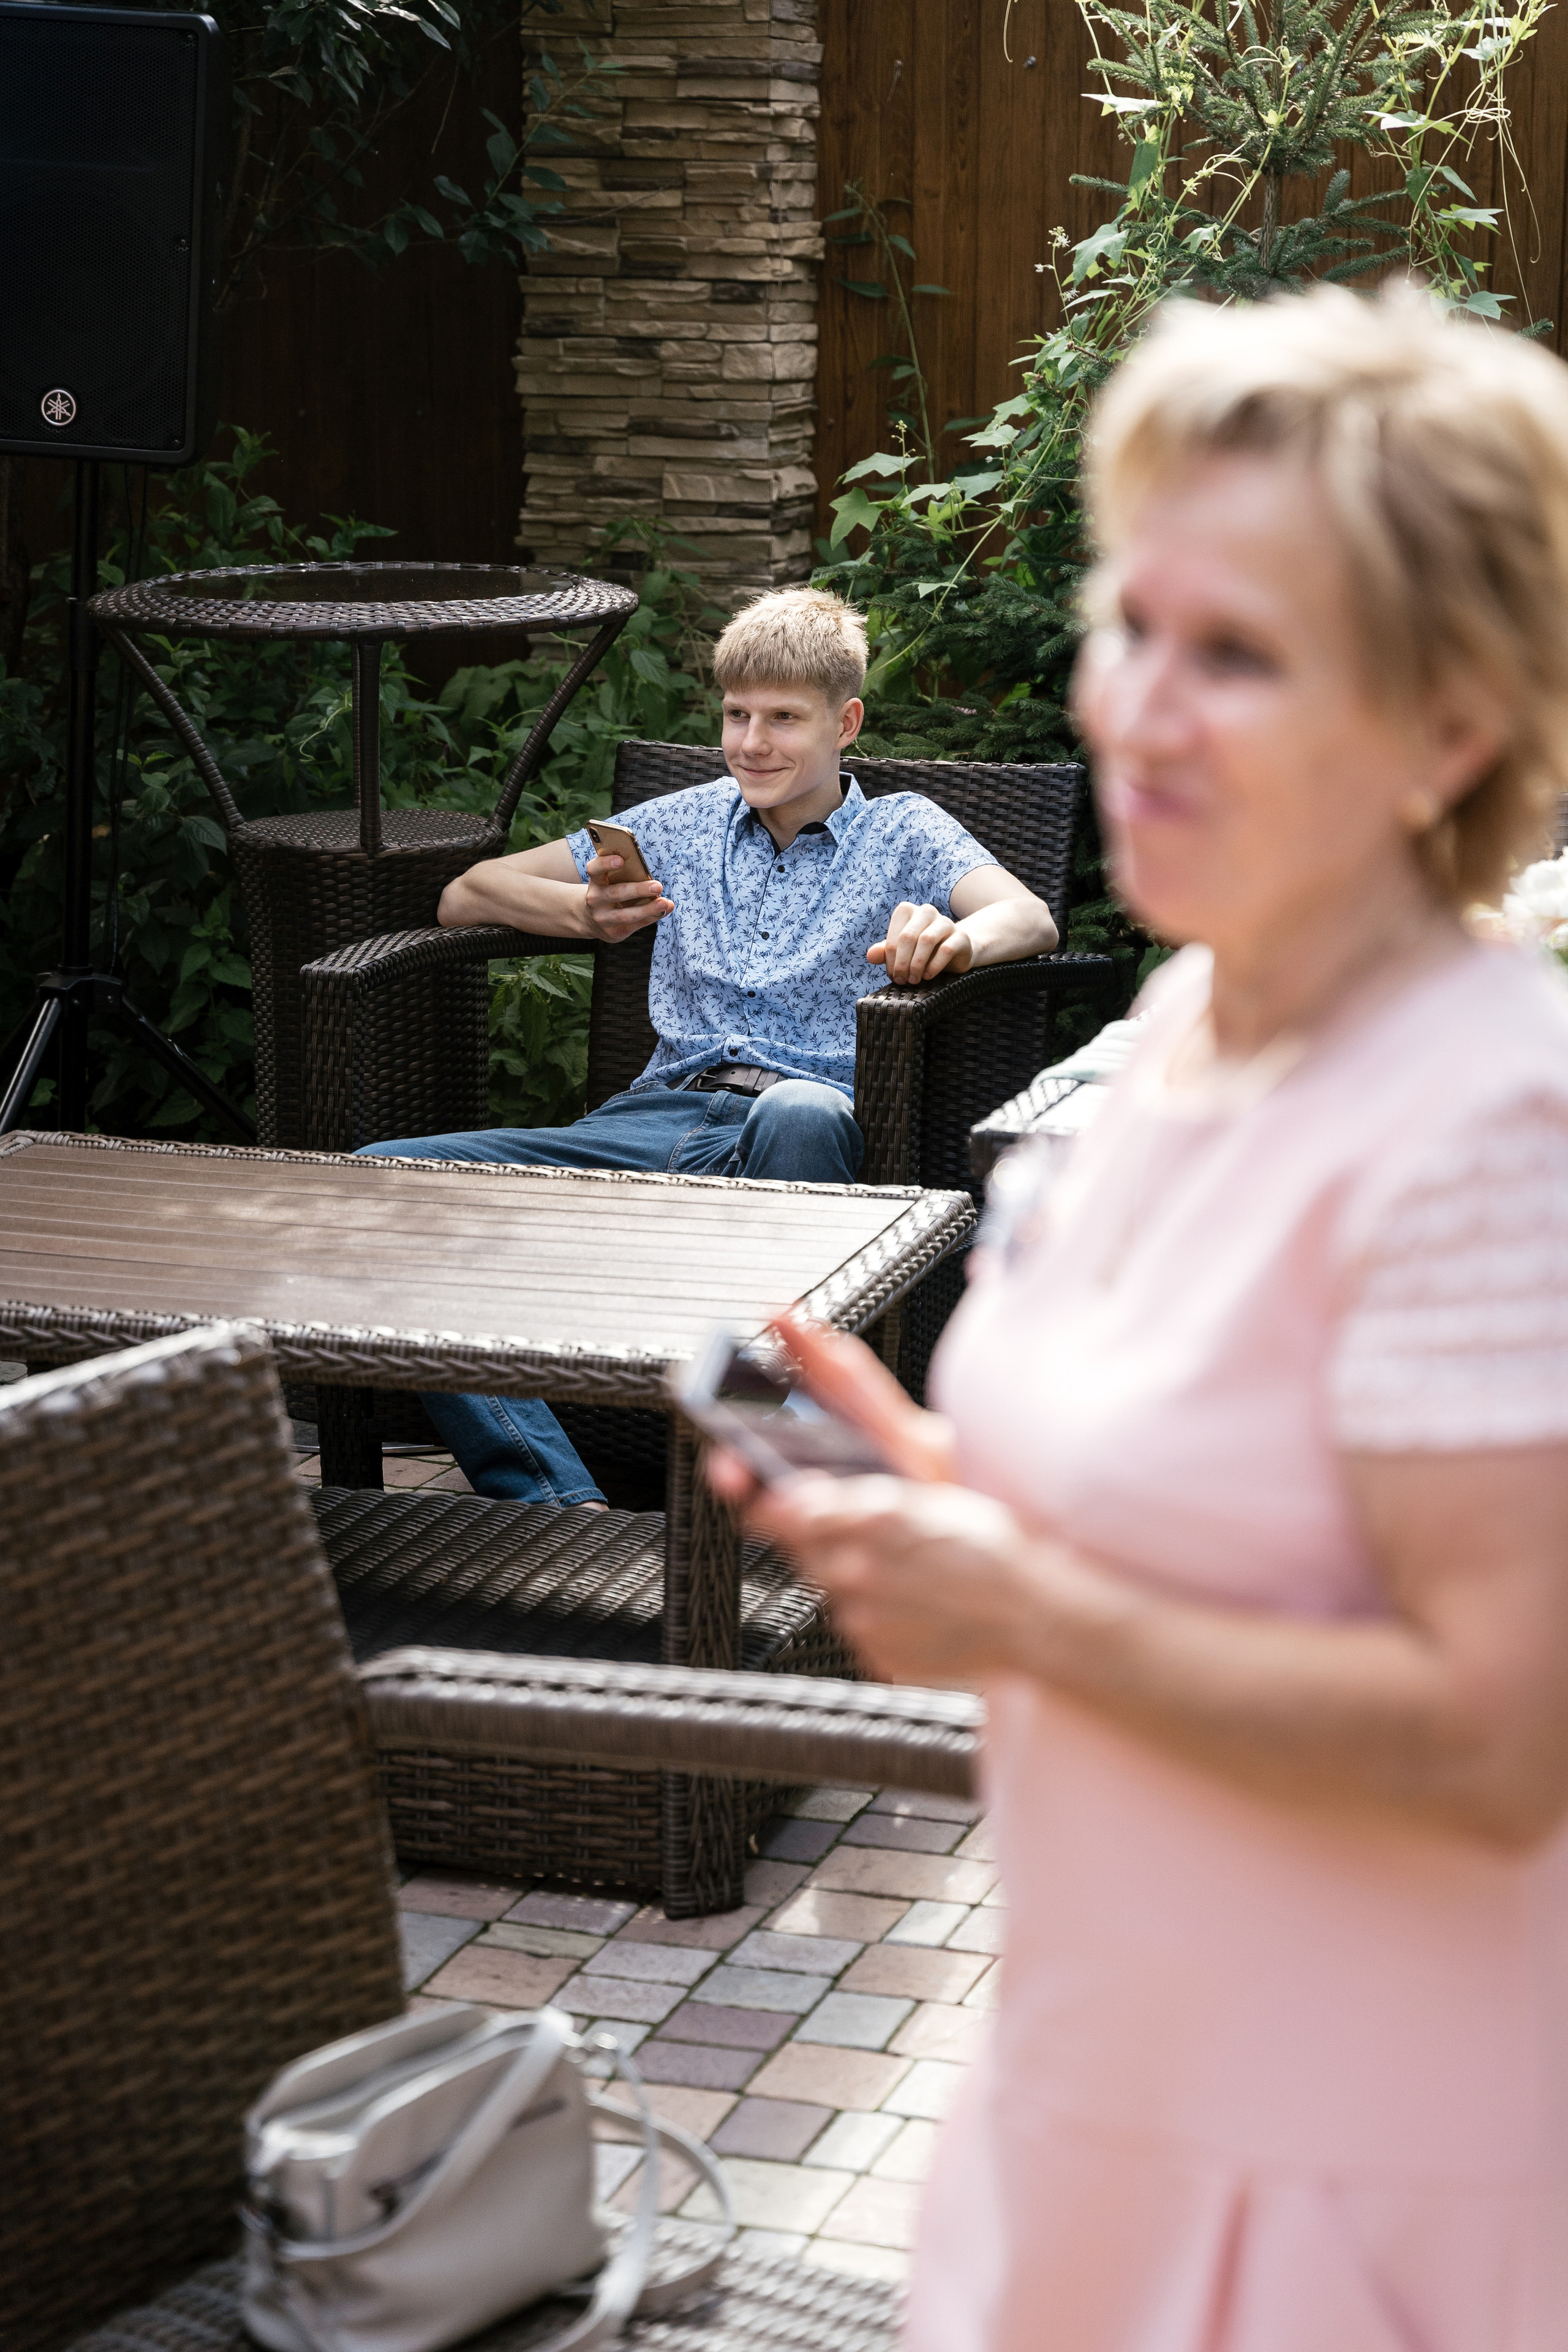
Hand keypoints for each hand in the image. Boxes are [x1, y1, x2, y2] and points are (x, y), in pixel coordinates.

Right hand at [583, 854, 672, 943]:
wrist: (591, 920)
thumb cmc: (609, 893)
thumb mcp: (610, 882)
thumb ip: (627, 875)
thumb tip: (654, 881)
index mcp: (596, 881)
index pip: (595, 869)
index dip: (605, 863)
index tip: (620, 860)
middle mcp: (595, 899)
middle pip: (616, 892)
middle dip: (639, 890)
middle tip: (657, 886)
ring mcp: (602, 918)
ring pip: (627, 914)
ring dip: (648, 909)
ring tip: (664, 903)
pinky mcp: (613, 932)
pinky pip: (635, 925)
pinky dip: (651, 917)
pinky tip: (663, 911)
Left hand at [743, 1471, 1052, 1685]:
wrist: (1032, 1618)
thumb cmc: (993, 1549)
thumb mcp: (929, 1497)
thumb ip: (859, 1497)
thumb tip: (801, 1496)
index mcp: (872, 1518)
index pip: (783, 1511)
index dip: (769, 1507)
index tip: (766, 1504)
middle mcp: (859, 1570)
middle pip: (803, 1552)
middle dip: (821, 1541)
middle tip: (865, 1538)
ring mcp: (865, 1618)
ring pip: (830, 1590)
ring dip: (852, 1577)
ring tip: (906, 1574)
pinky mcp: (875, 1654)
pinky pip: (856, 1627)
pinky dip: (875, 1614)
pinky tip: (914, 1605)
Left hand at [867, 902, 973, 983]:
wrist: (955, 952)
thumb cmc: (923, 950)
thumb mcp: (901, 951)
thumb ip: (885, 951)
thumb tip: (870, 956)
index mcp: (908, 911)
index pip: (895, 935)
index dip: (891, 958)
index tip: (893, 975)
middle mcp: (926, 912)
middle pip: (908, 937)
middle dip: (902, 962)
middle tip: (901, 980)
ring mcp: (945, 922)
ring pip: (926, 940)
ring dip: (917, 964)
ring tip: (914, 979)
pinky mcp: (960, 936)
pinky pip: (945, 950)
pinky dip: (934, 966)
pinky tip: (928, 976)